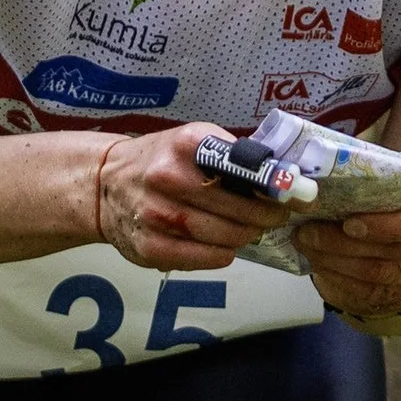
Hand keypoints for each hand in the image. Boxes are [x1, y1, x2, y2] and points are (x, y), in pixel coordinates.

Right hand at [96, 123, 289, 270]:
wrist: (104, 185)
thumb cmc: (160, 161)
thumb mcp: (193, 142)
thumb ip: (233, 156)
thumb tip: (285, 175)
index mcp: (186, 146)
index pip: (246, 170)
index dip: (277, 186)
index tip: (297, 194)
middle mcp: (169, 179)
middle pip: (241, 210)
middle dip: (267, 215)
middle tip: (276, 215)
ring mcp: (157, 216)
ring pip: (228, 237)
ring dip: (248, 235)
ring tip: (251, 228)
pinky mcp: (151, 248)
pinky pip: (208, 258)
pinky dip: (225, 253)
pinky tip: (225, 244)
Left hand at [292, 181, 400, 329]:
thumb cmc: (391, 199)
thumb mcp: (385, 182)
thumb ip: (364, 182)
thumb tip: (313, 189)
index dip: (385, 225)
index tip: (347, 224)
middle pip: (396, 251)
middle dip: (342, 245)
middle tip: (306, 234)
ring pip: (382, 276)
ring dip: (336, 263)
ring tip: (308, 248)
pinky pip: (375, 294)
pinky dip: (342, 281)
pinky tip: (322, 267)